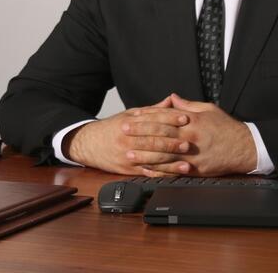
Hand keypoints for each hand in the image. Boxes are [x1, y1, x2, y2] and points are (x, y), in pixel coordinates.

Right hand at [64, 97, 191, 173]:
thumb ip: (151, 110)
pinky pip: (145, 173)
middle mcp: (129, 138)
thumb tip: (170, 101)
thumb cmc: (112, 128)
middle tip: (188, 142)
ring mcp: (128, 155)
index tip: (185, 118)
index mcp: (131, 122)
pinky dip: (160, 175)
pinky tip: (171, 175)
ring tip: (185, 163)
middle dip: (172, 142)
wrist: (88, 143)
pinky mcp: (127, 170)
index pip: (154, 119)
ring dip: (170, 162)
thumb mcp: (130, 114)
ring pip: (151, 158)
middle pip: (153, 140)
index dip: (171, 118)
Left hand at [131, 94, 256, 176]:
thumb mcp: (208, 109)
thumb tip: (172, 98)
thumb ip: (188, 105)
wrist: (243, 147)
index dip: (147, 117)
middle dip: (139, 134)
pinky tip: (146, 170)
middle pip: (159, 136)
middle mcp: (189, 138)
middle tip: (124, 132)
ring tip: (129, 153)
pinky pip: (172, 171)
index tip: (133, 116)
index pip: (164, 118)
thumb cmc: (226, 127)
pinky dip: (158, 171)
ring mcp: (191, 156)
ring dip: (144, 155)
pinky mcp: (194, 170)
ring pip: (163, 156)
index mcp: (191, 122)